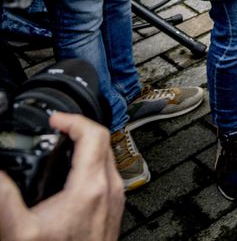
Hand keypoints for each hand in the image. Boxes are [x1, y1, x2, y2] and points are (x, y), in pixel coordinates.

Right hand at [0, 112, 123, 240]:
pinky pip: (106, 178)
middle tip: (54, 130)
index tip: (53, 118)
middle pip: (102, 142)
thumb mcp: (18, 230)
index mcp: (91, 186)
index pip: (93, 133)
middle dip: (78, 131)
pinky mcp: (113, 212)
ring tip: (60, 149)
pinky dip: (89, 168)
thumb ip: (4, 196)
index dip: (72, 119)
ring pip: (106, 159)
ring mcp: (115, 201)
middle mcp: (111, 190)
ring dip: (85, 149)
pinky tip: (68, 177)